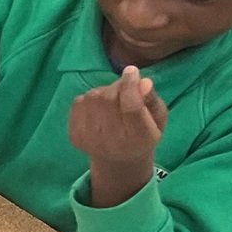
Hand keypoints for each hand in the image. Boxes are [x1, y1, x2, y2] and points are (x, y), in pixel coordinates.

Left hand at [68, 67, 168, 207]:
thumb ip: (151, 99)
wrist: (117, 161)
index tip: (132, 71)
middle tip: (124, 88)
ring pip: (93, 97)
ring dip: (104, 92)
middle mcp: (111, 141)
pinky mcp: (74, 136)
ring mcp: (89, 140)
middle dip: (117, 86)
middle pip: (108, 99)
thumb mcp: (157, 118)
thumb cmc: (143, 135)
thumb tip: (143, 81)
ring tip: (113, 102)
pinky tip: (99, 110)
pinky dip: (90, 99)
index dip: (130, 85)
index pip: (131, 106)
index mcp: (138, 138)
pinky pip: (79, 102)